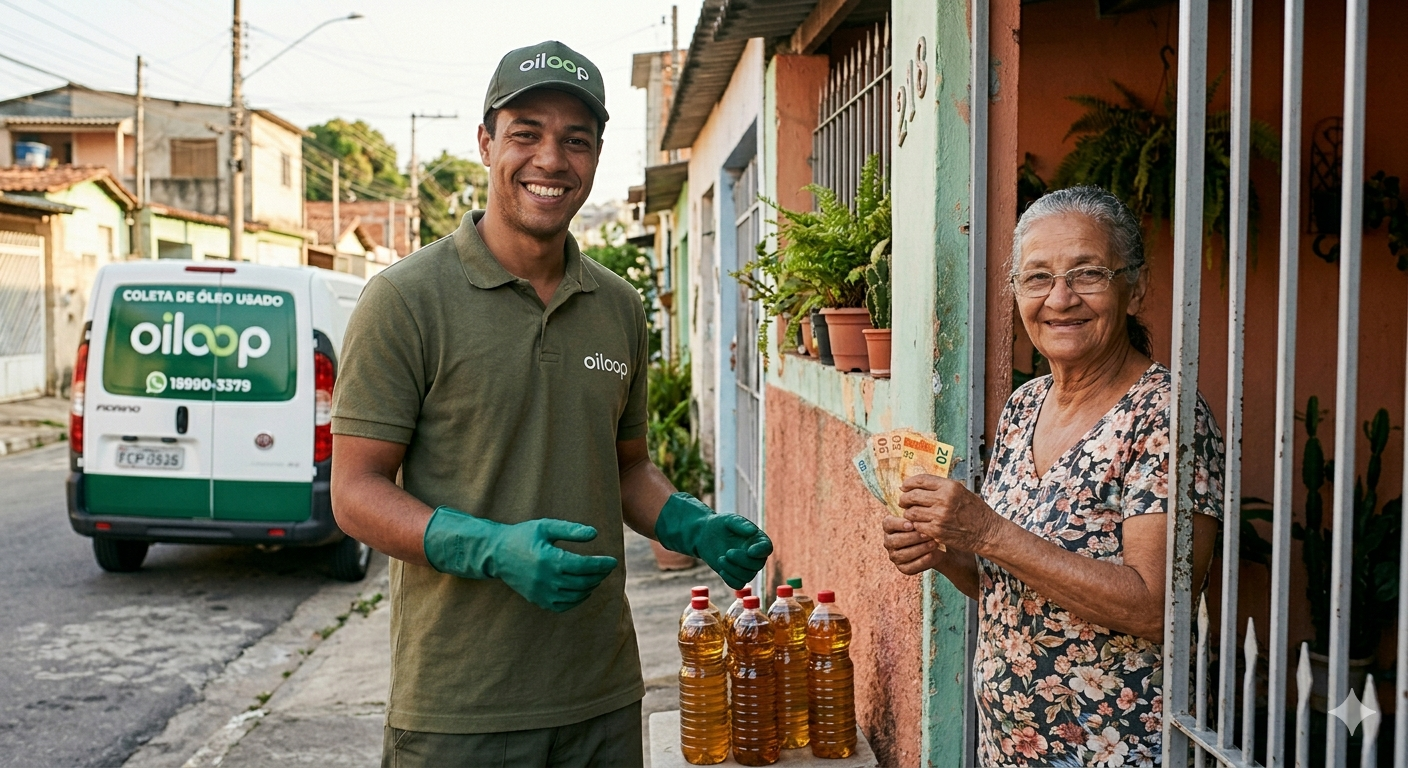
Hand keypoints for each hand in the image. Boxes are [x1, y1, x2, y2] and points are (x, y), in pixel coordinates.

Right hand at [423, 507, 618, 611]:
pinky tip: (582, 590)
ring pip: (575, 596)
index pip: (583, 566)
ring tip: (596, 577)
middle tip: (606, 568)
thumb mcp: (545, 526)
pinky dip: (577, 600)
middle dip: (599, 576)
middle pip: (582, 582)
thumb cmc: (523, 536)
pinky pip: (563, 606)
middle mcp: (546, 579)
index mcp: (549, 559)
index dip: (601, 565)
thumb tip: (594, 534)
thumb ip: (570, 530)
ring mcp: (541, 592)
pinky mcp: (537, 600)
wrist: (497, 554)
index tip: (612, 561)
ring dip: (590, 587)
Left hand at [654, 493, 773, 588]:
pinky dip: (730, 579)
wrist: (704, 535)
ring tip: (720, 559)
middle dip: (742, 561)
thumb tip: (753, 531)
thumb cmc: (719, 525)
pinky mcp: (735, 576)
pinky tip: (721, 570)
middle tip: (727, 553)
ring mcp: (745, 567)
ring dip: (733, 570)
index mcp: (757, 540)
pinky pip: (738, 585)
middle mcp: (755, 555)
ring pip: (748, 576)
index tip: (750, 551)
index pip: (766, 548)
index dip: (761, 551)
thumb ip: (741, 524)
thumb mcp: (729, 520)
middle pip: (757, 565)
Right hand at [881, 516, 944, 575]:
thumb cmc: (926, 528)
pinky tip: (930, 555)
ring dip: (919, 549)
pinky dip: (921, 561)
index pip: (888, 524)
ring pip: (902, 554)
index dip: (898, 524)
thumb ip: (917, 518)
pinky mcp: (903, 568)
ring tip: (933, 544)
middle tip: (927, 535)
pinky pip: (909, 567)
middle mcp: (889, 542)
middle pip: (895, 540)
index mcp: (889, 527)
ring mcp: (894, 556)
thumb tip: (917, 517)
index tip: (912, 525)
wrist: (936, 544)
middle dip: (913, 538)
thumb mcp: (922, 520)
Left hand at [898, 474, 1003, 554]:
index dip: (908, 483)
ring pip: (912, 512)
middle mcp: (944, 499)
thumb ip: (941, 488)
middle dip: (904, 499)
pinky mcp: (937, 531)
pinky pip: (917, 526)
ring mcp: (940, 516)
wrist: (987, 532)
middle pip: (912, 496)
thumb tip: (917, 485)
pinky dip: (916, 526)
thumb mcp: (960, 492)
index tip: (904, 486)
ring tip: (912, 515)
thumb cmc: (975, 511)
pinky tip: (921, 525)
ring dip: (909, 514)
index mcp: (950, 486)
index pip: (920, 480)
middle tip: (903, 502)